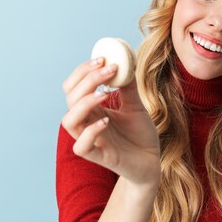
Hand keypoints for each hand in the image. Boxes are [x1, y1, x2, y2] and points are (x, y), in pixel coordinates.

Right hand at [61, 58, 160, 186]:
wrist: (152, 161)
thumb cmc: (141, 135)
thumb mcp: (136, 106)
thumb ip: (128, 87)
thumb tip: (124, 62)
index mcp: (92, 109)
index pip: (74, 86)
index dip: (84, 71)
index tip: (103, 59)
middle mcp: (87, 122)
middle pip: (70, 98)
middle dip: (87, 80)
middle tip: (107, 68)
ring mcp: (90, 140)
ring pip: (69, 121)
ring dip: (84, 103)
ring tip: (105, 94)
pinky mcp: (98, 157)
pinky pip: (81, 146)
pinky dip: (91, 132)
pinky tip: (106, 122)